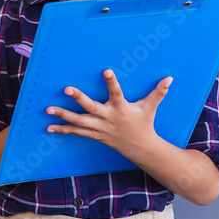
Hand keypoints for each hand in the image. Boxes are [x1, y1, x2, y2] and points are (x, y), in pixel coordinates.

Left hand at [45, 69, 171, 155]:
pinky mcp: (94, 135)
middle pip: (91, 107)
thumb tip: (170, 78)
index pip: (116, 92)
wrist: (140, 148)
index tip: (106, 70)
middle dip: (78, 98)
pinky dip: (63, 129)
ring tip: (48, 109)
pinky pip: (76, 132)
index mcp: (121, 108)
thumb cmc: (144, 123)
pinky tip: (49, 127)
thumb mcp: (150, 107)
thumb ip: (159, 92)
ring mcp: (99, 128)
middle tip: (66, 89)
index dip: (111, 82)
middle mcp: (108, 118)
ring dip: (63, 115)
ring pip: (78, 121)